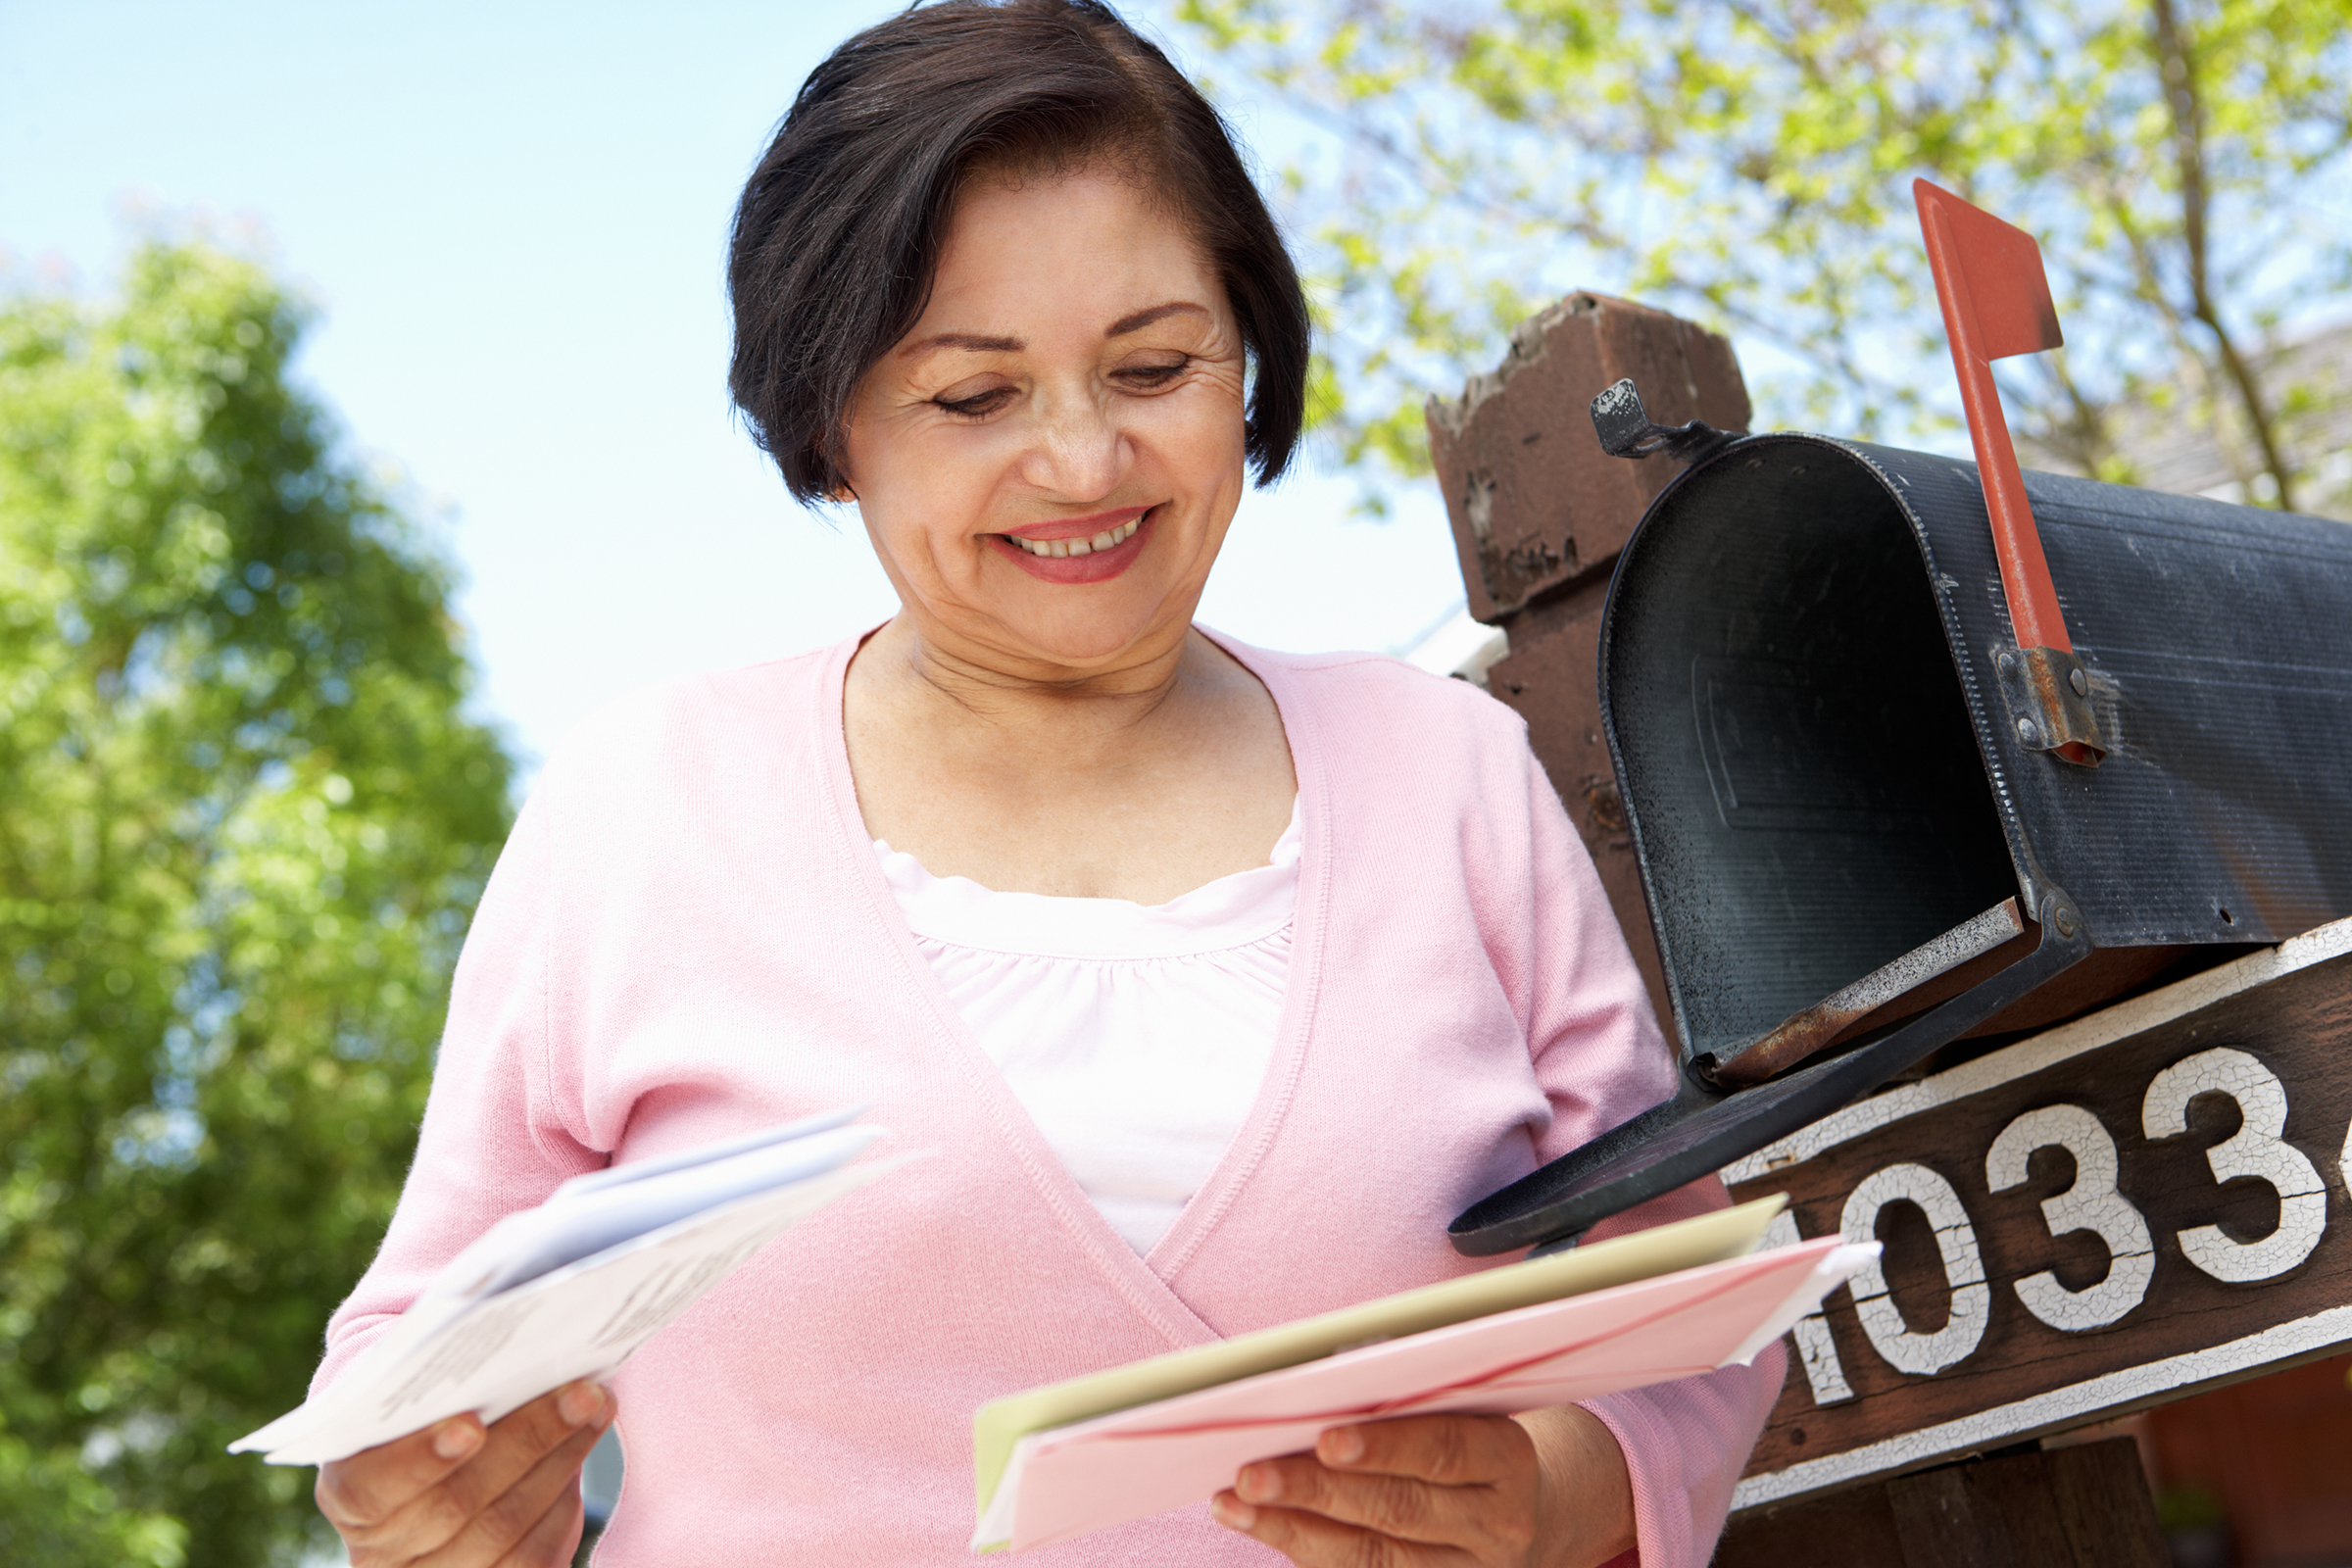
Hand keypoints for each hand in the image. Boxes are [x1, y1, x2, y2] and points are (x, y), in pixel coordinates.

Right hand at [315, 1380, 616, 1566]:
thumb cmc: (425, 1419)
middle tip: (581, 1391)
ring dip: (559, 1461)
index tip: (471, 1425)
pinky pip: (532, 1557)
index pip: (370, 1487)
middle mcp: (383, 1551)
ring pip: (503, 1530)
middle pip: (456, 1504)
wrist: (437, 1472)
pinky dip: (566, 1500)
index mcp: (350, 1493)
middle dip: (526, 1441)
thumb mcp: (412, 1400)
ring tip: (595, 1406)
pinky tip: (583, 1444)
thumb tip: (512, 1336)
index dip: (420, 1459)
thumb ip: (442, 1382)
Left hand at [1211, 1409, 1634, 1567]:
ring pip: (1373, 1556)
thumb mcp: (1469, 1406)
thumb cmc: (1478, 1437)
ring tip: (1234, 1500)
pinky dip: (1304, 1548)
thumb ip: (1414, 1396)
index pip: (1446, 1450)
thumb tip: (1320, 1381)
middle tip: (1252, 1472)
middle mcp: (1497, 1524)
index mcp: (1509, 1458)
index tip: (1325, 1439)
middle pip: (1399, 1509)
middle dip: (1318, 1491)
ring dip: (1293, 1527)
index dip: (1385, 1446)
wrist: (1537, 1512)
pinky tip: (1259, 1523)